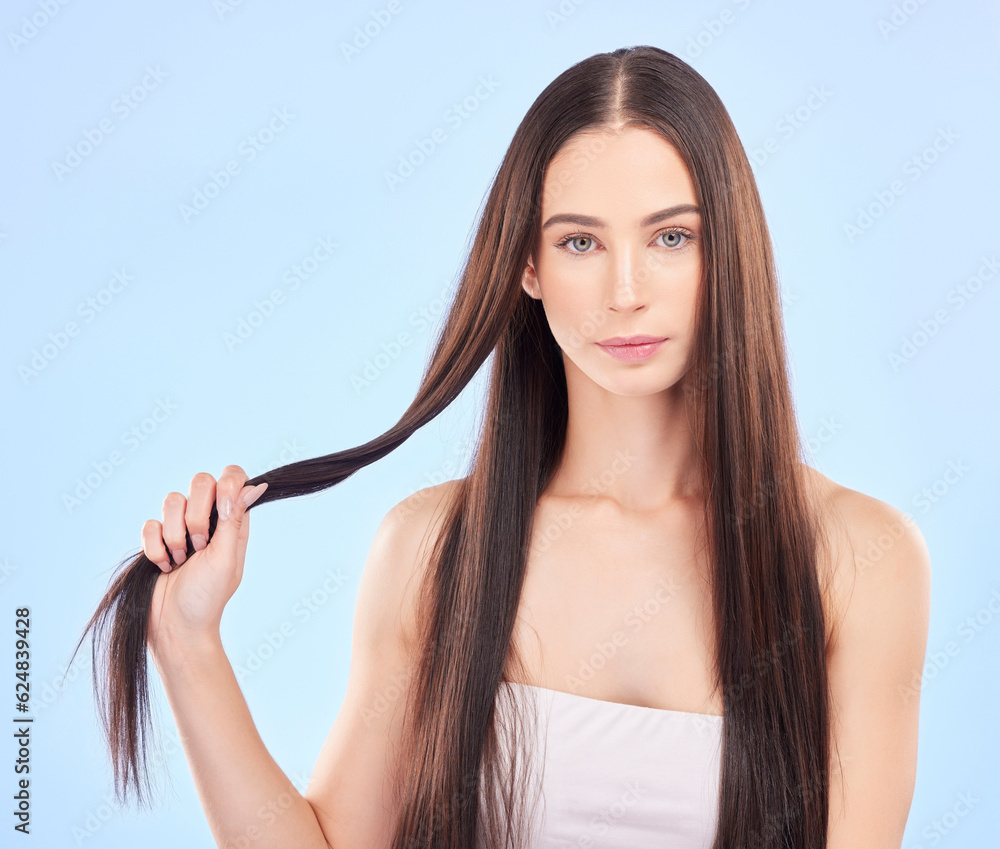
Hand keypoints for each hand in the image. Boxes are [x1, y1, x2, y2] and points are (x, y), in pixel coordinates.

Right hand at [141, 465, 267, 647]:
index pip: (233, 477)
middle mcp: (209, 519)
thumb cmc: (207, 597)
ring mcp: (181, 527)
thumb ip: (234, 520)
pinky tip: (164, 566)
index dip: (226, 483)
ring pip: (171, 500)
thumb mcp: (225, 558)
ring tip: (181, 560)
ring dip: (174, 535)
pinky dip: (155, 547)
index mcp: (233, 521)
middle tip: (200, 545)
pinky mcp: (156, 539)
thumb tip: (256, 485)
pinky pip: (149, 523)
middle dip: (196, 515)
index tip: (220, 508)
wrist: (175, 626)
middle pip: (200, 481)